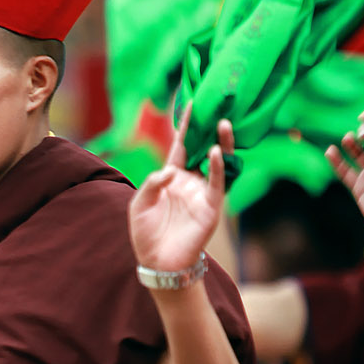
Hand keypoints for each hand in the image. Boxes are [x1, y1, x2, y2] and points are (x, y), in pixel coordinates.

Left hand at [129, 103, 229, 275]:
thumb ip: (151, 183)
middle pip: (202, 147)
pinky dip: (219, 168)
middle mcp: (190, 181)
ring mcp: (202, 193)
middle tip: (215, 105)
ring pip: (217, 162)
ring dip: (221, 143)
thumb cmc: (146, 233)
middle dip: (209, 128)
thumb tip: (171, 171)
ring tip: (223, 123)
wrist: (158, 262)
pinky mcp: (211, 207)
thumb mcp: (140, 204)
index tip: (190, 101)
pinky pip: (218, 184)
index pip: (180, 144)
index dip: (185, 125)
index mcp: (172, 176)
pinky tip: (216, 153)